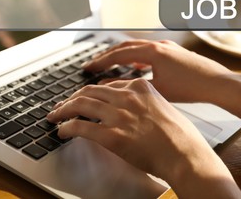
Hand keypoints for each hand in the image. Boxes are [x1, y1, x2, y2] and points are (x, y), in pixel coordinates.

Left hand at [47, 79, 240, 197]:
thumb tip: (126, 108)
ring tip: (55, 116)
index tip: (82, 97)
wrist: (186, 154)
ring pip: (80, 104)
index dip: (89, 92)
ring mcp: (118, 115)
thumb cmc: (179, 135)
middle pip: (89, 91)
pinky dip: (67, 127)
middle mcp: (126, 97)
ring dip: (63, 110)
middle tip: (62, 105)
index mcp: (139, 87)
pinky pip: (80, 126)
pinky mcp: (111, 135)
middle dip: (71, 98)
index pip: (106, 85)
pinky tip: (62, 131)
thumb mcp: (162, 107)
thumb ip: (141, 103)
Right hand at [83, 40, 232, 102]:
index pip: (118, 54)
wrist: (220, 84)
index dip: (101, 62)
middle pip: (125, 46)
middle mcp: (159, 45)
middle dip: (107, 55)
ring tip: (109, 64)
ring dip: (121, 55)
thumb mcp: (157, 90)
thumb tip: (110, 87)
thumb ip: (132, 86)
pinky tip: (135, 65)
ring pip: (136, 47)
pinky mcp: (173, 52)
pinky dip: (136, 57)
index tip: (88, 67)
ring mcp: (167, 46)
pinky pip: (148, 51)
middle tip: (94, 64)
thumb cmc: (192, 87)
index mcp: (153, 52)